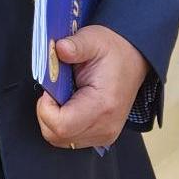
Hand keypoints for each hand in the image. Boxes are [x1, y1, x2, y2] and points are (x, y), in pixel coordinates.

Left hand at [36, 24, 146, 150]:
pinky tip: (69, 105)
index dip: (45, 108)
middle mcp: (105, 126)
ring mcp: (104, 135)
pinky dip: (61, 124)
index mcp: (103, 105)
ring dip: (52, 119)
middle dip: (46, 113)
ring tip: (63, 97)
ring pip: (60, 140)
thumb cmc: (114, 52)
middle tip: (54, 91)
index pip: (61, 125)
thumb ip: (75, 45)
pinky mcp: (100, 136)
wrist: (133, 60)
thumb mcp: (93, 39)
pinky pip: (69, 139)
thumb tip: (59, 49)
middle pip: (56, 135)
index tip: (49, 90)